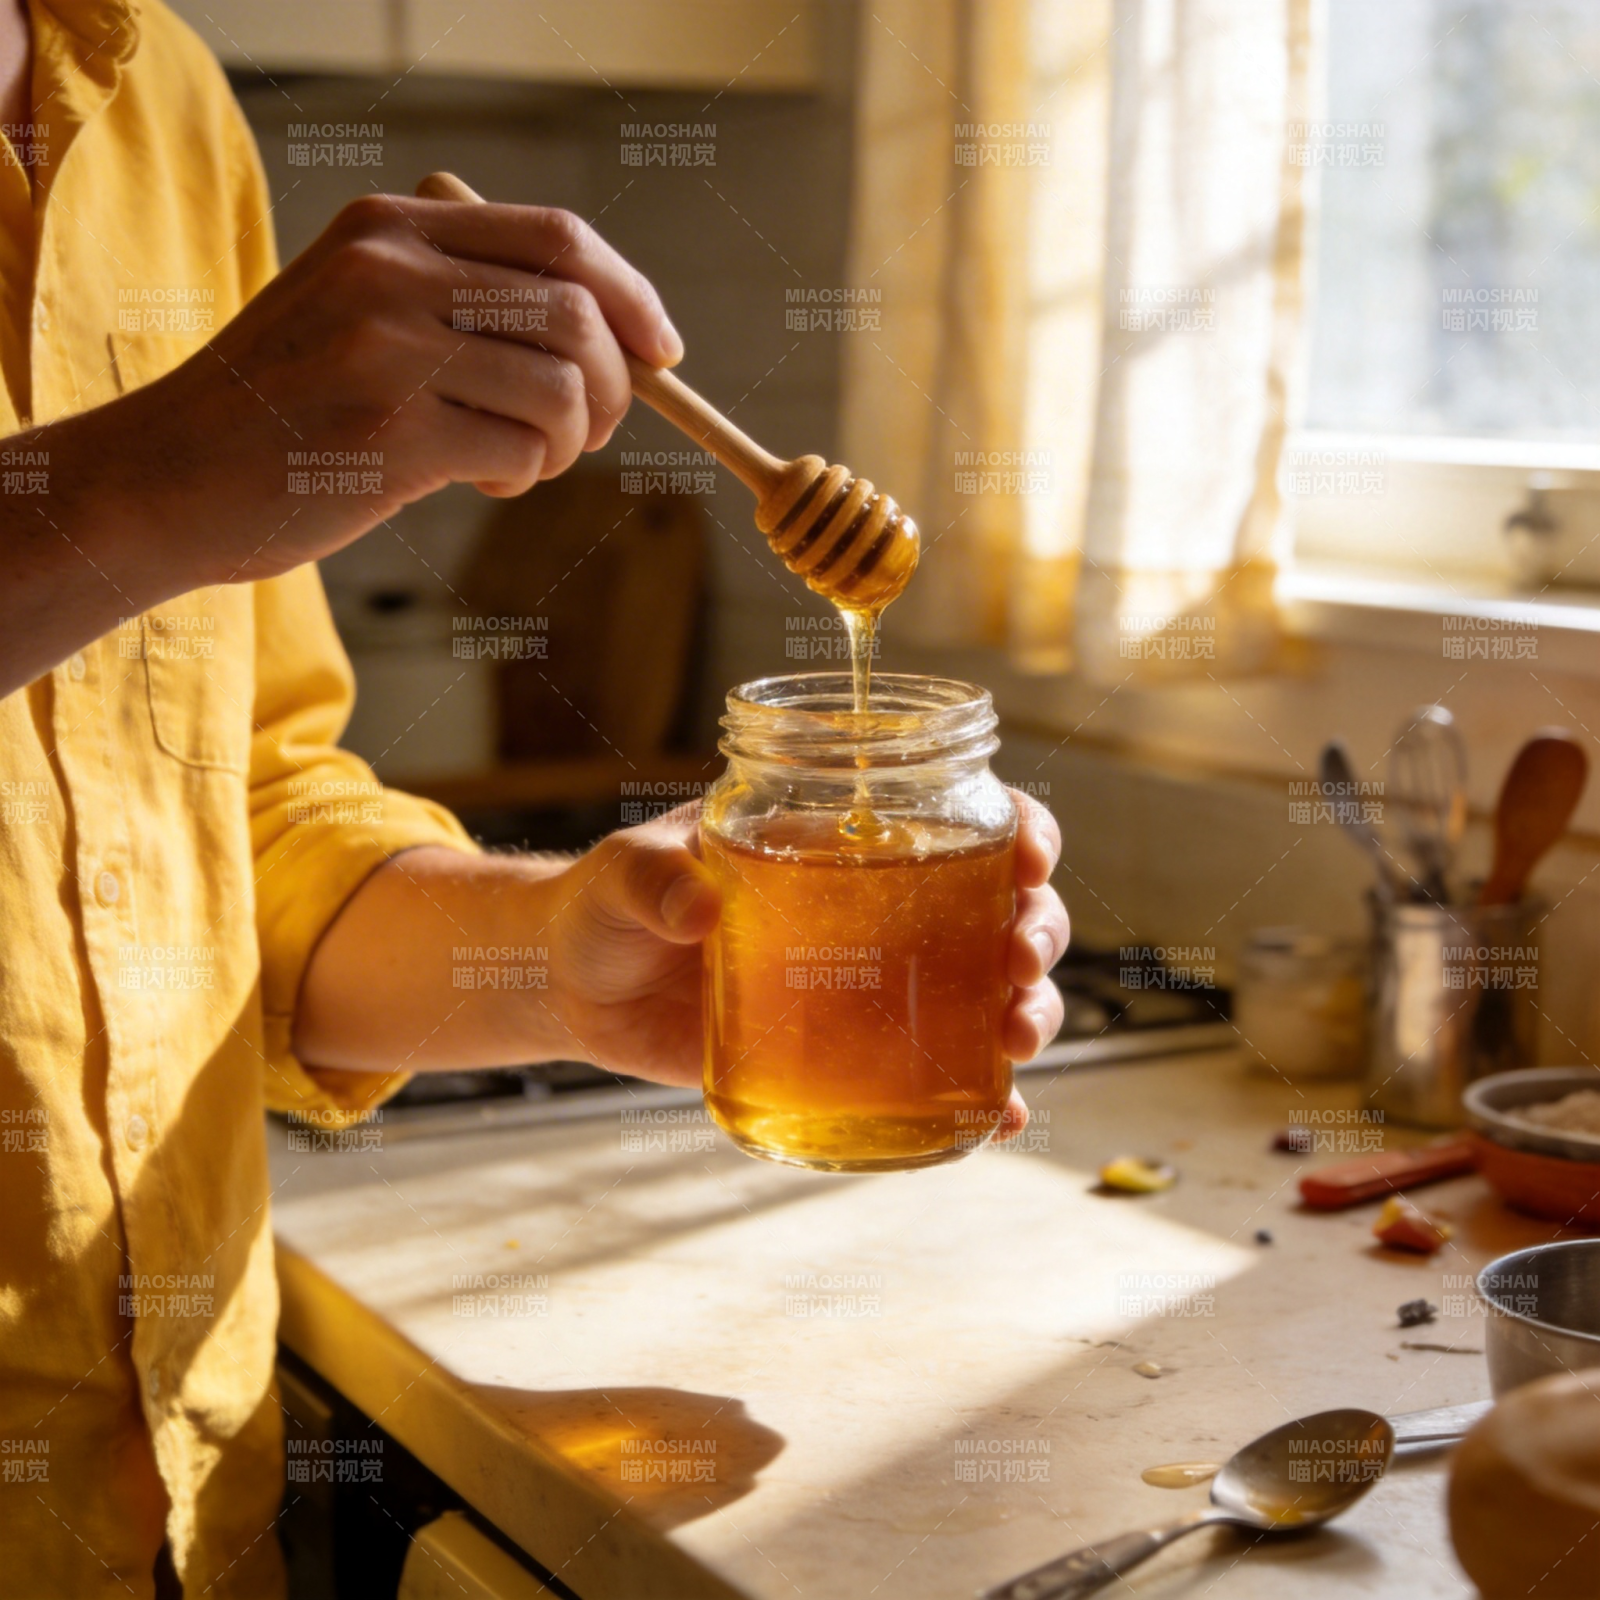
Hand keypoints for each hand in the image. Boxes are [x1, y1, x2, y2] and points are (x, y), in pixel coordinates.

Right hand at [105, 192, 680, 587]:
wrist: (168, 475)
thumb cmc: (285, 406)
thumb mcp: (358, 310)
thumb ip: (463, 300)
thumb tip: (613, 335)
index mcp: (391, 227)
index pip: (559, 239)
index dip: (632, 296)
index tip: (662, 350)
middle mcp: (392, 271)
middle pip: (577, 312)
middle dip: (615, 385)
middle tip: (592, 431)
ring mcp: (388, 349)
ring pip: (562, 388)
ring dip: (572, 441)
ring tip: (524, 461)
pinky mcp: (391, 432)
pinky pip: (522, 450)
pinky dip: (525, 476)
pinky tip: (482, 479)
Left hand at [543, 792, 1068, 1142]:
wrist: (577, 989)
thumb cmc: (607, 906)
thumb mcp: (625, 877)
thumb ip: (653, 882)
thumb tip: (698, 907)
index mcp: (838, 839)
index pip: (954, 816)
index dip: (1015, 828)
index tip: (1027, 857)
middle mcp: (875, 908)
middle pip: (995, 906)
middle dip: (1035, 929)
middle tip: (1017, 961)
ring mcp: (869, 986)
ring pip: (985, 989)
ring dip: (1026, 1010)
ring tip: (1016, 1039)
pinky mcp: (848, 1054)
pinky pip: (936, 1074)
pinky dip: (981, 1096)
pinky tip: (1002, 1118)